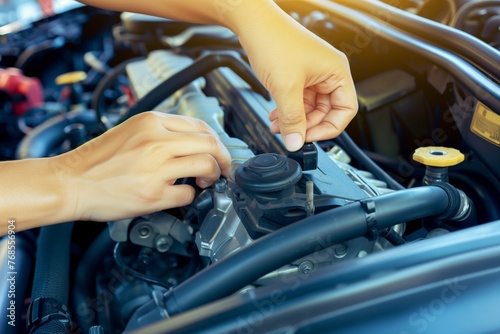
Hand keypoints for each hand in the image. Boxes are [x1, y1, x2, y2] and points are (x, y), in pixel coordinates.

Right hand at [53, 112, 230, 221]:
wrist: (69, 182)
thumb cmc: (96, 160)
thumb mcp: (130, 131)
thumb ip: (161, 133)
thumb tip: (192, 142)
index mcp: (150, 122)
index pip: (200, 126)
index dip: (216, 141)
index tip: (219, 151)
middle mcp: (155, 141)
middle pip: (211, 144)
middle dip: (224, 158)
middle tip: (223, 169)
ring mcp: (155, 168)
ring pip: (206, 166)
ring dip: (212, 176)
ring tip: (204, 181)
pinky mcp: (152, 194)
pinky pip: (188, 195)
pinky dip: (190, 197)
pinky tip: (180, 195)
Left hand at [238, 4, 357, 151]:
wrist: (253, 24)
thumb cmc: (274, 41)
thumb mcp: (285, 88)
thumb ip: (292, 119)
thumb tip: (296, 142)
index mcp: (337, 72)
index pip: (345, 110)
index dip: (329, 128)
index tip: (309, 138)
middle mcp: (328, 73)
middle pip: (327, 112)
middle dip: (307, 125)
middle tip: (291, 135)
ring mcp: (313, 74)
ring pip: (310, 108)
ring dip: (294, 120)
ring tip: (278, 127)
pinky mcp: (298, 75)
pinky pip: (298, 100)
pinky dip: (288, 111)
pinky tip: (276, 118)